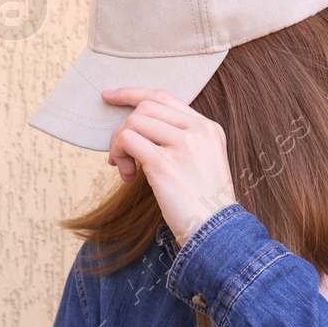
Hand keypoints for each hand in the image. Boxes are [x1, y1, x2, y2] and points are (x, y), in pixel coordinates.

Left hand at [102, 87, 237, 245]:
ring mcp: (183, 145)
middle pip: (145, 107)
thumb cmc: (203, 204)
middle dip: (123, 128)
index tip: (110, 96)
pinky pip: (128, 141)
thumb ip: (182, 141)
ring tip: (124, 168)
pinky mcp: (164, 164)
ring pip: (134, 122)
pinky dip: (119, 156)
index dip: (133, 94)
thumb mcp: (204, 162)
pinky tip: (127, 176)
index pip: (165, 97)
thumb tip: (140, 130)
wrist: (217, 232)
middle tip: (119, 154)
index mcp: (208, 128)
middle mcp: (198, 131)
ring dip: (118, 144)